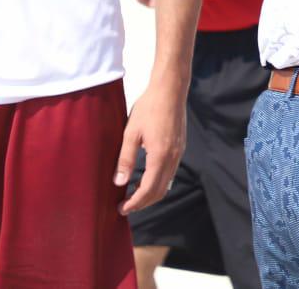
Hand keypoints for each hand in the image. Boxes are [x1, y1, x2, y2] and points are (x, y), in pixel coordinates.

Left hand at [114, 83, 185, 214]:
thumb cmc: (149, 107)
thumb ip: (125, 159)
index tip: (121, 209)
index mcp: (160, 156)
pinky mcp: (180, 148)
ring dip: (150, 193)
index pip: (148, 190)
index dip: (134, 203)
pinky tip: (145, 177)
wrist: (170, 90)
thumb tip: (118, 182)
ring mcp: (178, 154)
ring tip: (133, 194)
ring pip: (166, 184)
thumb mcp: (131, 133)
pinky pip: (170, 173)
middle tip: (125, 206)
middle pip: (159, 192)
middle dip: (142, 203)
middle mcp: (172, 158)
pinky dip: (158, 182)